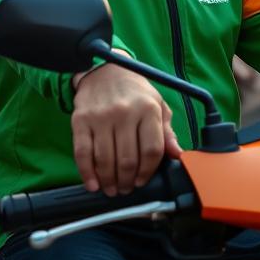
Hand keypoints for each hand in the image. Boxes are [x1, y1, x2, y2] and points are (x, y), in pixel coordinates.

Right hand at [72, 65, 181, 195]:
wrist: (106, 69)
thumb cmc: (135, 91)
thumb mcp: (157, 105)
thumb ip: (167, 132)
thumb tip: (178, 155)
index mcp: (148, 109)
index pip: (152, 150)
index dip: (148, 172)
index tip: (142, 181)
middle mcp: (125, 112)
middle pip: (127, 159)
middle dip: (127, 182)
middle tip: (125, 189)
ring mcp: (101, 116)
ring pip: (105, 160)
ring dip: (108, 181)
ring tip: (111, 189)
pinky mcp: (81, 120)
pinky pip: (82, 152)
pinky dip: (87, 173)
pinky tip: (93, 184)